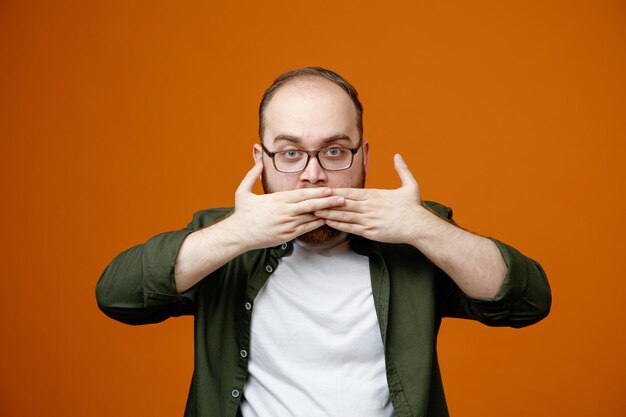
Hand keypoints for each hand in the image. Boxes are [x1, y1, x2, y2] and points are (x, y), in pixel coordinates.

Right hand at [227, 161, 345, 249]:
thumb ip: (251, 176)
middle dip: (327, 202)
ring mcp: (286, 225)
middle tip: (342, 199)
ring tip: (339, 210)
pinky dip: (316, 225)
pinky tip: (326, 221)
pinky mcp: (287, 236)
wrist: (238, 235)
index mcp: (276, 200)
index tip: (329, 190)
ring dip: (326, 214)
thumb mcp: (242, 192)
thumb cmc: (241, 214)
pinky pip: (305, 229)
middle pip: (310, 206)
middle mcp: (284, 212)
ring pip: (310, 218)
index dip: (317, 193)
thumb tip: (258, 163)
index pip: (301, 195)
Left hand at [314, 154, 425, 243]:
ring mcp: (369, 220)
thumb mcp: (410, 185)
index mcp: (375, 195)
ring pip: (344, 216)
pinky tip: (329, 223)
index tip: (323, 189)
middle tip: (312, 200)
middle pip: (343, 203)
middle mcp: (369, 207)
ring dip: (329, 213)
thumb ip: (402, 169)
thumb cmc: (414, 207)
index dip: (336, 191)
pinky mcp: (371, 232)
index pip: (351, 192)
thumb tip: (398, 154)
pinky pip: (351, 228)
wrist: (419, 226)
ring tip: (314, 211)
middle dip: (327, 201)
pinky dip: (339, 225)